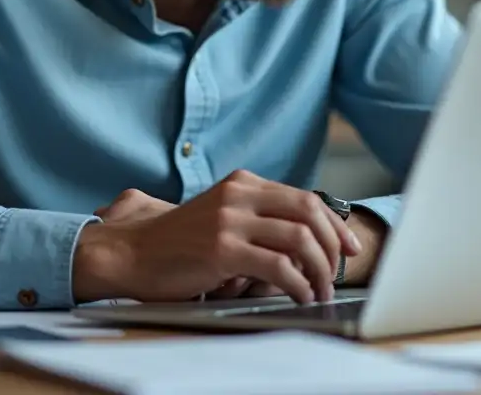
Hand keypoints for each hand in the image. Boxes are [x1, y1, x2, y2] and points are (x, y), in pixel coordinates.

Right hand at [73, 169, 361, 305]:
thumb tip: (303, 238)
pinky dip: (297, 285)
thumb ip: (254, 217)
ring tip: (320, 291)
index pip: (303, 197)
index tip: (349, 247)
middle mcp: (238, 194)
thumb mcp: (219, 216)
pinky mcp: (222, 249)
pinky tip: (299, 297)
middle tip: (339, 271)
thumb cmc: (177, 243)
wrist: (131, 253)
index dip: (334, 223)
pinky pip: (278, 266)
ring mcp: (230, 220)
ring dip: (319, 269)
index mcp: (241, 183)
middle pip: (308, 211)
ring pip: (299, 238)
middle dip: (333, 244)